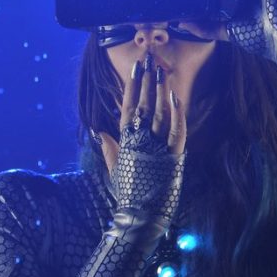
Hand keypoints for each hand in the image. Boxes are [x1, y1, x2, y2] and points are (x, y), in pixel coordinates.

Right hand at [94, 54, 185, 222]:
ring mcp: (156, 147)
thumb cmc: (127, 193)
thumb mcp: (115, 168)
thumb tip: (100, 131)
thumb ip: (109, 148)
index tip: (135, 69)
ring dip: (160, 91)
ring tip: (161, 70)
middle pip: (144, 105)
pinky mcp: (172, 157)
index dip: (132, 87)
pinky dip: (177, 115)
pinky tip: (176, 97)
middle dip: (147, 81)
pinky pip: (176, 132)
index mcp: (126, 141)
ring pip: (159, 113)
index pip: (129, 108)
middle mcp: (140, 140)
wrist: (139, 217)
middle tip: (149, 59)